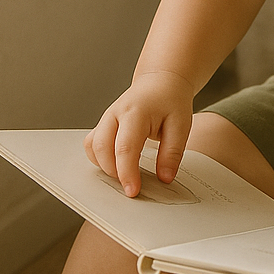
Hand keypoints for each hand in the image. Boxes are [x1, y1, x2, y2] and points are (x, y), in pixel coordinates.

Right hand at [83, 70, 194, 196]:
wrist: (161, 81)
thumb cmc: (171, 100)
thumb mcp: (182, 125)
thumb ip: (172, 152)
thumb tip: (164, 178)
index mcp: (136, 112)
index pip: (125, 147)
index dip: (127, 173)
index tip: (133, 191)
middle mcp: (116, 113)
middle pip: (102, 148)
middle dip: (114, 172)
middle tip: (132, 185)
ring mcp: (106, 118)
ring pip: (92, 147)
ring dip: (104, 165)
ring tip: (126, 174)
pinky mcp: (104, 124)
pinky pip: (92, 144)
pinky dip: (100, 158)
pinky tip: (117, 164)